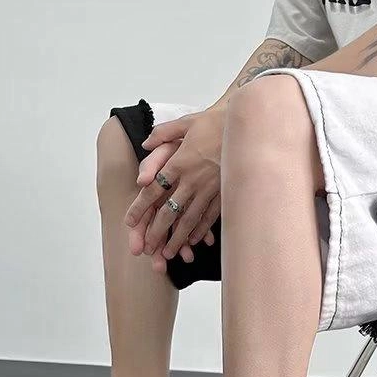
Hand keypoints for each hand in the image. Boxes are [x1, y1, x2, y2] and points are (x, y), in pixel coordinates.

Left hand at [125, 107, 224, 267]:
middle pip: (169, 211)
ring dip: (178, 238)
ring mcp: (210, 189)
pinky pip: (211, 216)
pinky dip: (201, 229)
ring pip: (189, 219)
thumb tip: (145, 144)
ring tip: (169, 253)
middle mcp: (192, 180)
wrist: (246, 126)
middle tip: (147, 249)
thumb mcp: (185, 122)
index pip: (153, 190)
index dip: (140, 208)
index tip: (130, 223)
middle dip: (157, 232)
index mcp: (178, 163)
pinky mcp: (225, 193)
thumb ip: (162, 134)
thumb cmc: (215, 122)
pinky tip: (194, 241)